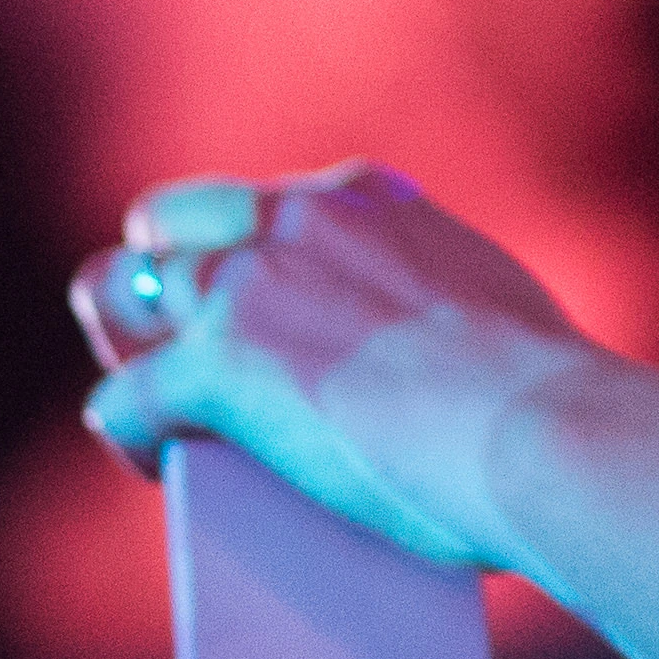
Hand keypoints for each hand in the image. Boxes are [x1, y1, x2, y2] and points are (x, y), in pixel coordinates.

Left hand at [71, 164, 591, 572]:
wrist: (540, 426)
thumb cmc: (543, 393)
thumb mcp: (487, 298)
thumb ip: (435, 300)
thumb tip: (427, 364)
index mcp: (363, 199)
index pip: (260, 204)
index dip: (240, 257)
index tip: (255, 307)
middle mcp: (292, 221)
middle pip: (165, 228)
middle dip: (159, 286)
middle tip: (179, 355)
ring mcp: (246, 288)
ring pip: (115, 293)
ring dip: (124, 347)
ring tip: (150, 407)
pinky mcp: (216, 367)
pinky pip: (122, 397)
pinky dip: (128, 432)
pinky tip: (149, 459)